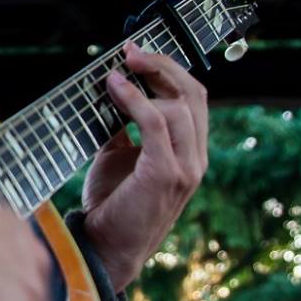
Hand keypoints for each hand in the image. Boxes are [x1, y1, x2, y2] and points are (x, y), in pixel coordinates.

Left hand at [80, 43, 208, 287]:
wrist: (105, 249)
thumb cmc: (112, 205)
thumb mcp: (118, 157)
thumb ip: (124, 127)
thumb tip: (111, 90)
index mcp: (190, 152)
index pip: (193, 99)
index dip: (169, 70)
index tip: (136, 53)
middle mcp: (195, 158)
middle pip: (193, 94)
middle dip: (162, 66)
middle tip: (131, 51)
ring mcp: (185, 168)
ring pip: (179, 106)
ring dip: (146, 81)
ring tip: (115, 72)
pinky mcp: (166, 174)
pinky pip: (158, 124)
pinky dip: (135, 100)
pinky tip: (114, 89)